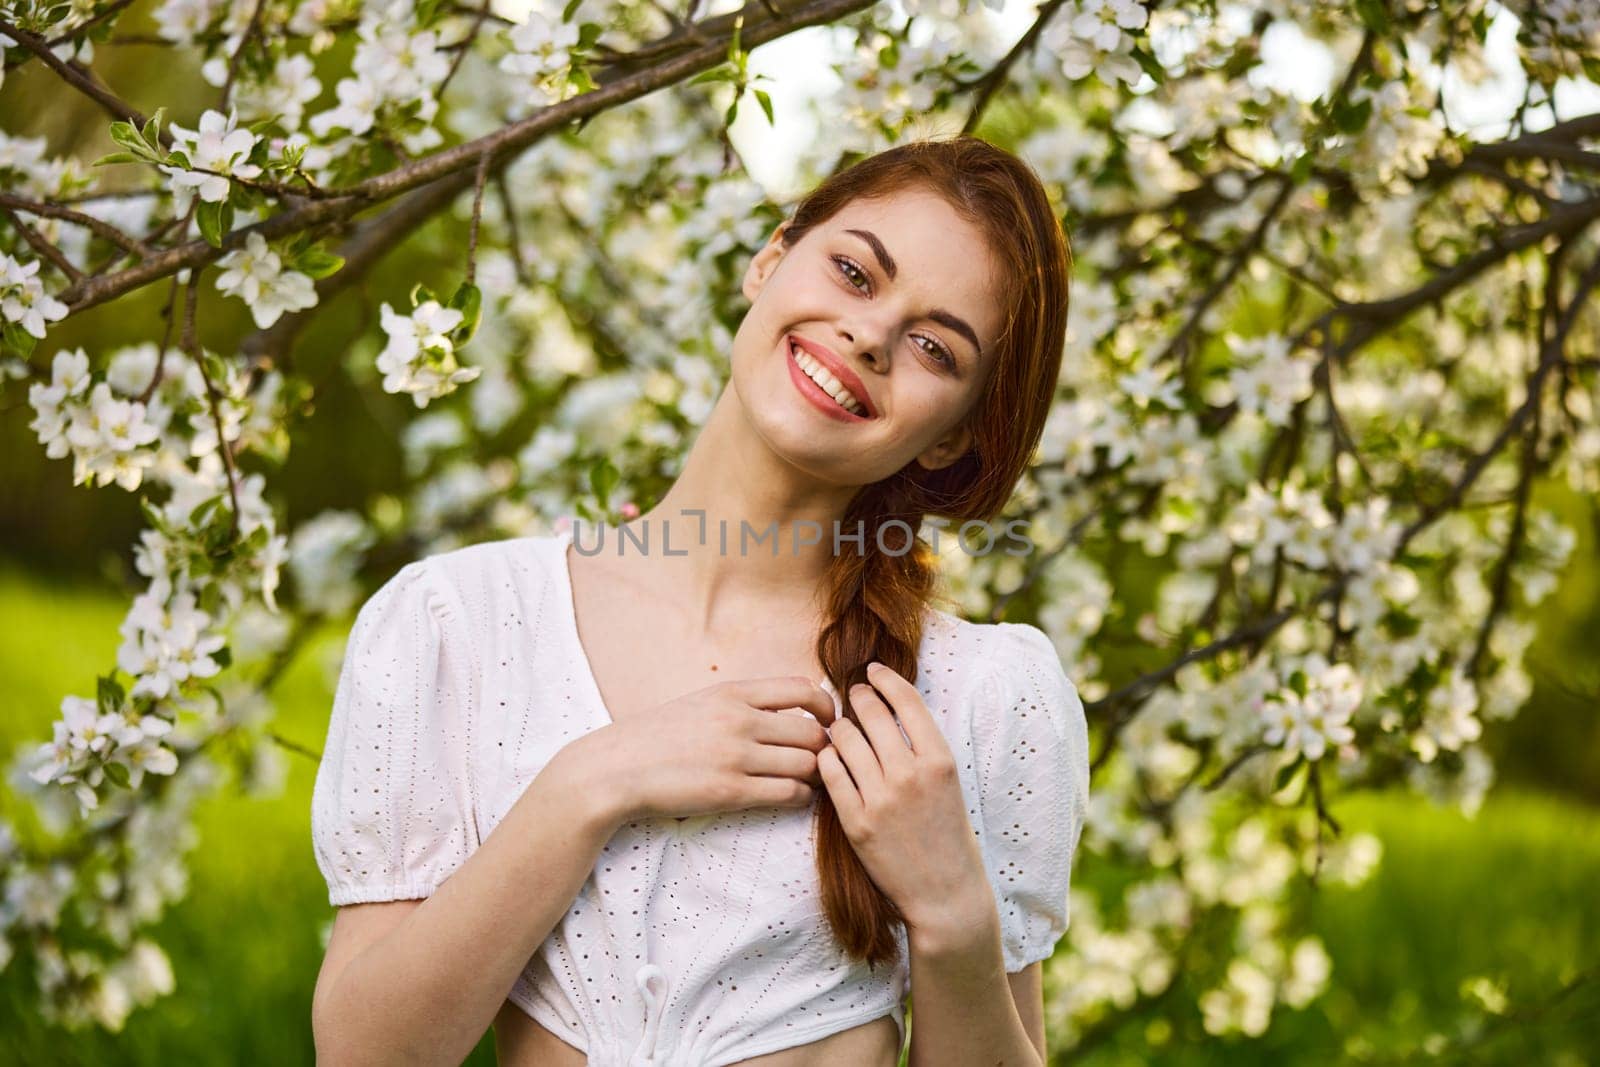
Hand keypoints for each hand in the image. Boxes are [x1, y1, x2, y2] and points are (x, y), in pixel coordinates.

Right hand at [577, 676, 836, 825]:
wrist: (617, 768)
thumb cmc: (660, 736)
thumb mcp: (703, 702)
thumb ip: (744, 702)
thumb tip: (791, 706)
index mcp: (733, 693)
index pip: (803, 689)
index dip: (827, 706)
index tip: (829, 721)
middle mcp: (739, 721)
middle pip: (813, 732)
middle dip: (825, 747)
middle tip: (822, 758)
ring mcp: (735, 758)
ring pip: (807, 765)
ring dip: (816, 775)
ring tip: (809, 780)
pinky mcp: (730, 793)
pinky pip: (788, 793)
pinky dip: (800, 797)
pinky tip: (793, 796)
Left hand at [816, 662, 992, 933]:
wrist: (945, 892)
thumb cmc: (949, 834)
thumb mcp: (949, 782)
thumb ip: (922, 747)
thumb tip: (888, 706)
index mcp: (940, 760)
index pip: (907, 701)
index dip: (886, 679)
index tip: (874, 671)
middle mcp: (910, 774)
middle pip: (871, 714)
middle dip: (858, 697)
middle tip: (851, 694)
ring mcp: (880, 799)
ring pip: (845, 739)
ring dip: (839, 727)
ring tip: (840, 729)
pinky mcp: (856, 823)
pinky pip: (829, 773)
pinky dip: (828, 759)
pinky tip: (831, 759)